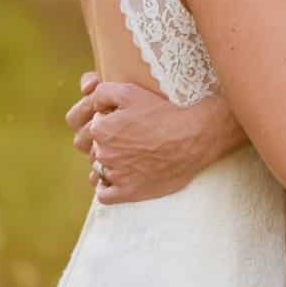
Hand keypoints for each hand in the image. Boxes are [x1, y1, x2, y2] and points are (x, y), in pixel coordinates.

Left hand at [66, 74, 217, 204]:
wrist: (193, 138)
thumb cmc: (163, 113)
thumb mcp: (130, 91)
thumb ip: (102, 93)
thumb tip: (91, 103)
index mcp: (101, 130)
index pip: (91, 126)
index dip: (107, 121)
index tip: (123, 122)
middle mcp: (104, 154)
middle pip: (93, 148)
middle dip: (106, 143)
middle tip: (129, 139)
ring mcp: (116, 175)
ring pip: (98, 170)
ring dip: (108, 164)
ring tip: (129, 157)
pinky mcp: (129, 192)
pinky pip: (104, 194)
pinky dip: (107, 187)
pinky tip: (119, 178)